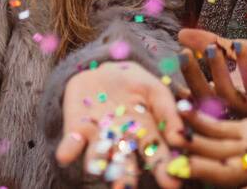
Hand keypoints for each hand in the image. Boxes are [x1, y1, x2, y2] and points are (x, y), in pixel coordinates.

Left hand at [56, 61, 184, 188]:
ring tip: (95, 171)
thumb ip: (168, 112)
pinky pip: (71, 142)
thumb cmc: (137, 85)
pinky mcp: (76, 129)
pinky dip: (69, 148)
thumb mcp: (156, 92)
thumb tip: (180, 137)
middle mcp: (121, 143)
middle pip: (125, 162)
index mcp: (146, 136)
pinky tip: (66, 155)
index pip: (156, 155)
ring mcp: (98, 137)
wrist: (105, 70)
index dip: (163, 168)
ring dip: (96, 163)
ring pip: (98, 155)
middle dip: (125, 177)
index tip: (172, 183)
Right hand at [177, 29, 246, 119]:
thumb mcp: (239, 51)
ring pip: (230, 97)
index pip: (198, 97)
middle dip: (193, 77)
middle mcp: (239, 107)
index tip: (168, 68)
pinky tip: (241, 46)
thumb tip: (180, 33)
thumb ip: (213, 44)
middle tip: (182, 54)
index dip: (181, 85)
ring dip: (218, 71)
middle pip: (208, 100)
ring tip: (212, 47)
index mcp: (228, 98)